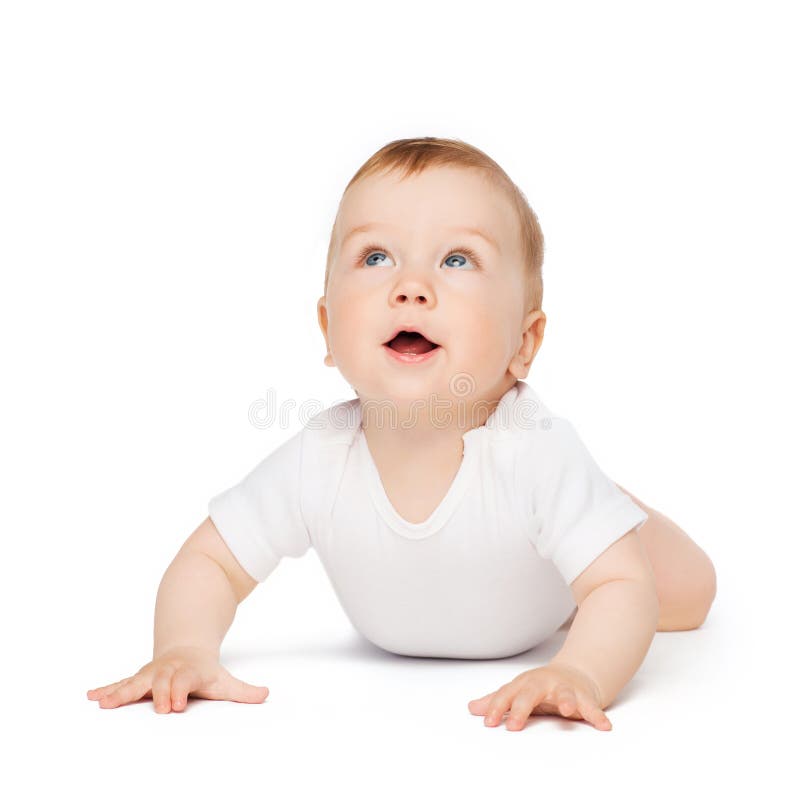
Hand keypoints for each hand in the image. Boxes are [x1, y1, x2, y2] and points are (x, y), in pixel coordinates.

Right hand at [86, 646, 268, 713]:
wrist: (185, 648)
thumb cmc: (203, 670)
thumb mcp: (224, 680)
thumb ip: (243, 691)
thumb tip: (266, 695)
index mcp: (188, 671)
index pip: (184, 680)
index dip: (179, 691)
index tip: (176, 705)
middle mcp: (167, 670)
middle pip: (160, 681)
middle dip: (157, 693)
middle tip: (156, 708)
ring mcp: (150, 673)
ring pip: (135, 681)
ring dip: (120, 692)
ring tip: (104, 703)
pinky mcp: (137, 679)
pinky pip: (120, 684)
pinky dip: (107, 690)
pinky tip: (91, 697)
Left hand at [467, 662, 611, 730]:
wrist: (573, 673)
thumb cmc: (540, 687)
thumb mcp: (518, 692)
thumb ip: (497, 701)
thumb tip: (472, 708)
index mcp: (525, 684)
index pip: (507, 695)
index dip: (497, 708)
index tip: (489, 723)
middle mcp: (544, 684)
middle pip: (531, 694)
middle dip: (522, 708)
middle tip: (515, 726)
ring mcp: (565, 689)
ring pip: (566, 694)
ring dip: (567, 701)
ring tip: (567, 711)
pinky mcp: (584, 697)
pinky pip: (592, 707)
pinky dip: (598, 715)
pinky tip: (604, 726)